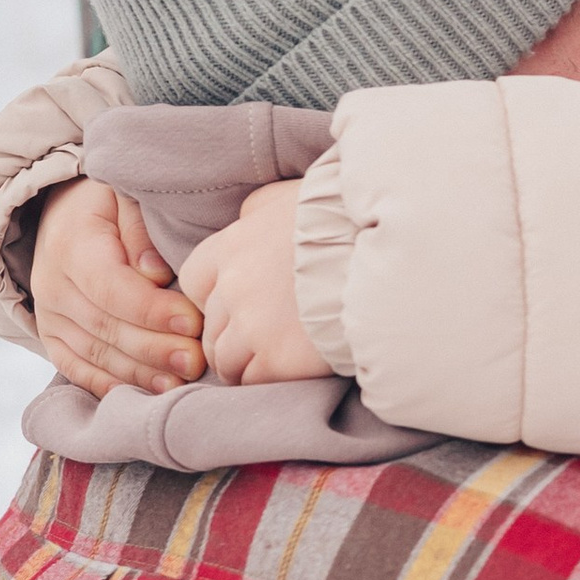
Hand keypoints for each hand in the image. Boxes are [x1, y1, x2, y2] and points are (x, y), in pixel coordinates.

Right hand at [32, 177, 204, 397]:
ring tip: (180, 383)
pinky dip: (111, 385)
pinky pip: (77, 369)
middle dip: (154, 348)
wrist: (61, 214)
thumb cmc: (106, 202)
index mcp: (70, 244)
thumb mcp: (124, 195)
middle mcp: (52, 285)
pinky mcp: (52, 337)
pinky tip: (145, 392)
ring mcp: (49, 315)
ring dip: (139, 373)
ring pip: (94, 354)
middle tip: (196, 361)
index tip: (193, 322)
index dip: (153, 310)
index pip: (112, 288)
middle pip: (106, 326)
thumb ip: (140, 228)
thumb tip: (155, 273)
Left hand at [179, 180, 330, 384]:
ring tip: (271, 361)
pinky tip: (286, 371)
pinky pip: (253, 381)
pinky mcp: (278, 360)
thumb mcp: (290, 198)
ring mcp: (253, 327)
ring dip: (242, 364)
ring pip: (224, 360)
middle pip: (209, 327)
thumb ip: (258, 211)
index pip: (192, 282)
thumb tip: (246, 218)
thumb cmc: (343, 221)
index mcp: (232, 247)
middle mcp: (233, 288)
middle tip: (257, 340)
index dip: (212, 298)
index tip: (234, 305)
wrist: (387, 254)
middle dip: (229, 336)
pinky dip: (265, 380)